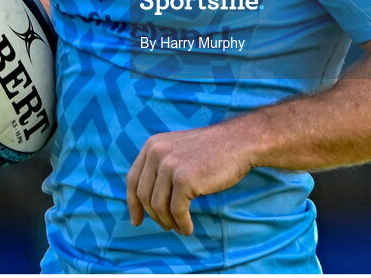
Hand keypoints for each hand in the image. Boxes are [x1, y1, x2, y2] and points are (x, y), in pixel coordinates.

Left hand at [126, 123, 255, 235]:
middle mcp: (157, 153)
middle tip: (167, 226)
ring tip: (181, 227)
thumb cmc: (211, 151)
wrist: (238, 142)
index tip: (137, 221)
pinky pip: (177, 211)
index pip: (133, 180)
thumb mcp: (177, 151)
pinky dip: (182, 224)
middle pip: (144, 196)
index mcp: (152, 145)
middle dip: (155, 216)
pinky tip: (189, 228)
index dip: (133, 204)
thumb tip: (145, 202)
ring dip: (169, 222)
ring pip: (159, 207)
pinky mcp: (184, 179)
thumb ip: (160, 167)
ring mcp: (170, 165)